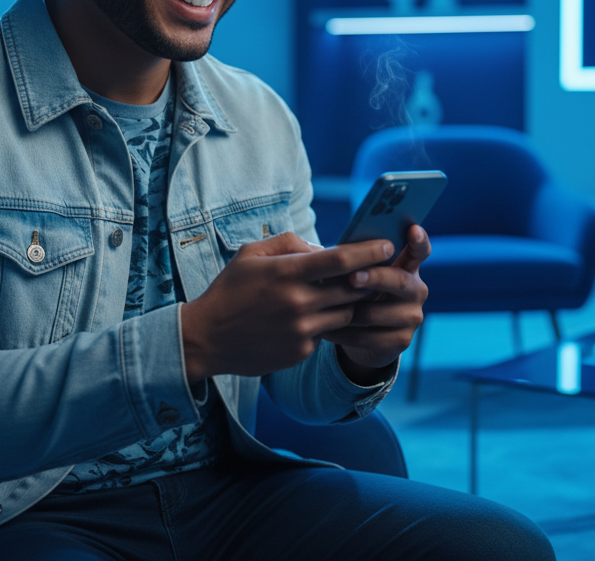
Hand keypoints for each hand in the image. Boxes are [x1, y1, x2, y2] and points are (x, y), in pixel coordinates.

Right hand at [179, 232, 393, 383]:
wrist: (206, 338)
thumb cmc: (230, 290)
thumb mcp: (251, 254)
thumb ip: (289, 243)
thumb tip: (322, 249)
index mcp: (287, 273)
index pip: (341, 259)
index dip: (369, 251)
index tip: (387, 246)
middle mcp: (299, 302)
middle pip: (351, 288)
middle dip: (368, 279)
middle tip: (380, 270)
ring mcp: (302, 330)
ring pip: (345, 314)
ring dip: (349, 303)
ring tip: (347, 293)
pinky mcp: (301, 351)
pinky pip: (327, 334)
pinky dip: (326, 323)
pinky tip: (312, 318)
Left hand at [322, 225, 429, 382]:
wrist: (361, 335)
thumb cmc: (355, 292)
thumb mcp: (355, 272)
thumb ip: (347, 258)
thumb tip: (314, 249)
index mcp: (407, 265)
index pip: (420, 249)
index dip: (419, 240)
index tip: (413, 229)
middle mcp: (416, 289)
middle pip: (398, 280)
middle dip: (374, 277)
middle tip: (352, 277)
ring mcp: (412, 316)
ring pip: (378, 312)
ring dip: (349, 310)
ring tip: (323, 307)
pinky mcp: (403, 340)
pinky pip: (370, 337)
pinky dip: (344, 333)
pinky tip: (325, 330)